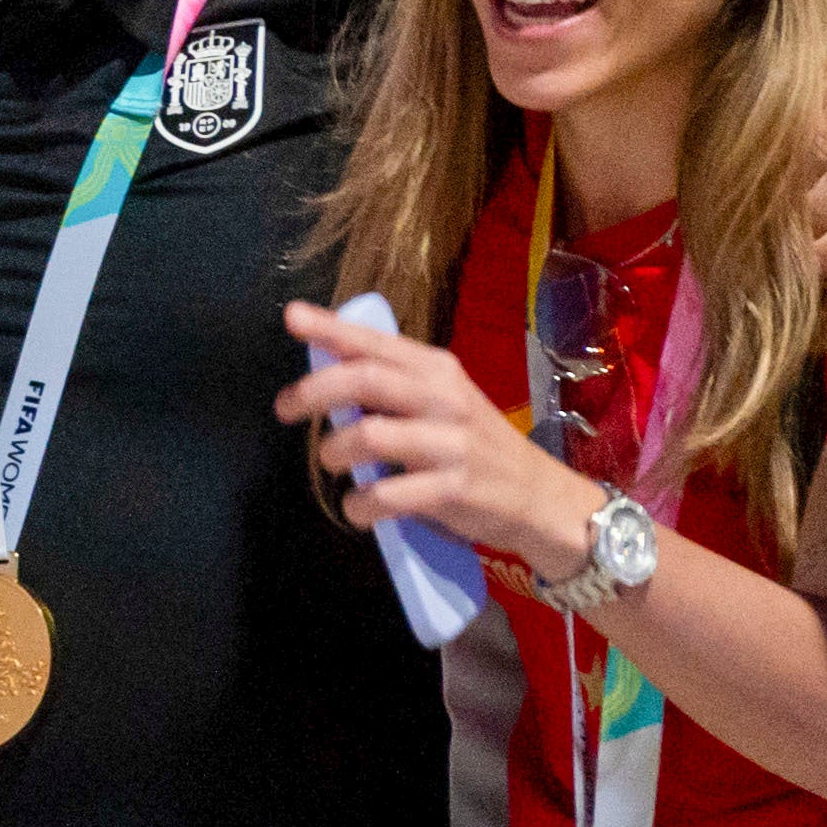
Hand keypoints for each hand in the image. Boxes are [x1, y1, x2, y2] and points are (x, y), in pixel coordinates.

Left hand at [275, 304, 600, 592]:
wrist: (541, 497)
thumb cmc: (476, 447)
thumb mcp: (443, 402)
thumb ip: (394, 386)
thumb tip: (324, 376)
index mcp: (438, 369)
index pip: (376, 342)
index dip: (331, 329)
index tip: (293, 318)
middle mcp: (445, 398)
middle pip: (365, 380)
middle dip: (313, 392)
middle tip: (285, 409)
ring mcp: (451, 444)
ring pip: (369, 435)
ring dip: (334, 452)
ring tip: (335, 464)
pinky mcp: (453, 490)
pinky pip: (386, 495)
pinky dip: (359, 504)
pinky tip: (359, 508)